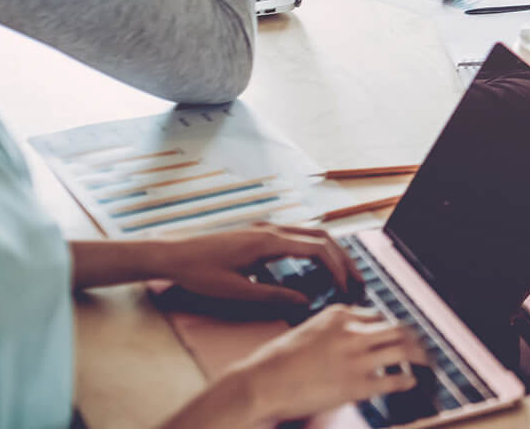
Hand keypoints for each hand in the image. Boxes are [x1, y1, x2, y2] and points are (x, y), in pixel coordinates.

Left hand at [152, 224, 357, 310]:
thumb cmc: (199, 272)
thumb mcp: (236, 292)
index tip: (349, 287)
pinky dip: (315, 250)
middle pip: (322, 238)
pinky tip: (316, 266)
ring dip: (331, 253)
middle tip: (358, 281)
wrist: (171, 254)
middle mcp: (271, 229)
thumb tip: (305, 300)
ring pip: (311, 235)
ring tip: (344, 274)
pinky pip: (297, 237)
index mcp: (268, 241)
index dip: (338, 268)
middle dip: (344, 259)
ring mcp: (265, 228)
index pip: (317, 249)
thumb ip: (273, 295)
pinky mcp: (259, 234)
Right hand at [221, 304, 428, 421]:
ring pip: (403, 349)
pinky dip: (407, 380)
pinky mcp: (356, 384)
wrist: (260, 383)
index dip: (389, 328)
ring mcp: (356, 357)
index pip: (377, 316)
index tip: (396, 336)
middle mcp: (352, 331)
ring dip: (419, 358)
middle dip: (414, 339)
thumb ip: (333, 332)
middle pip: (398, 329)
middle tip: (422, 347)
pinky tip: (411, 382)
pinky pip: (394, 379)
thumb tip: (352, 339)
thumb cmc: (275, 361)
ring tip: (425, 364)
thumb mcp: (307, 331)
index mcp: (339, 314)